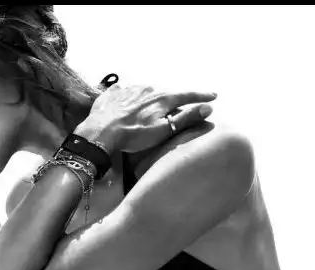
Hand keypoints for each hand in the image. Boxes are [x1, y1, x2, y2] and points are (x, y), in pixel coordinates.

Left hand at [74, 84, 216, 152]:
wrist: (101, 132)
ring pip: (145, 93)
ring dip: (149, 100)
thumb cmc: (134, 135)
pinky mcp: (113, 94)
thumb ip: (186, 118)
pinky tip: (126, 106)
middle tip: (172, 112)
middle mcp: (147, 89)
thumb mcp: (164, 130)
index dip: (201, 96)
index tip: (213, 96)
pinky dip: (129, 99)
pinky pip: (125, 93)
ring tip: (146, 112)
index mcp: (162, 98)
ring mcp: (129, 89)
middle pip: (165, 95)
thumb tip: (208, 108)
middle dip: (171, 102)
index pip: (187, 95)